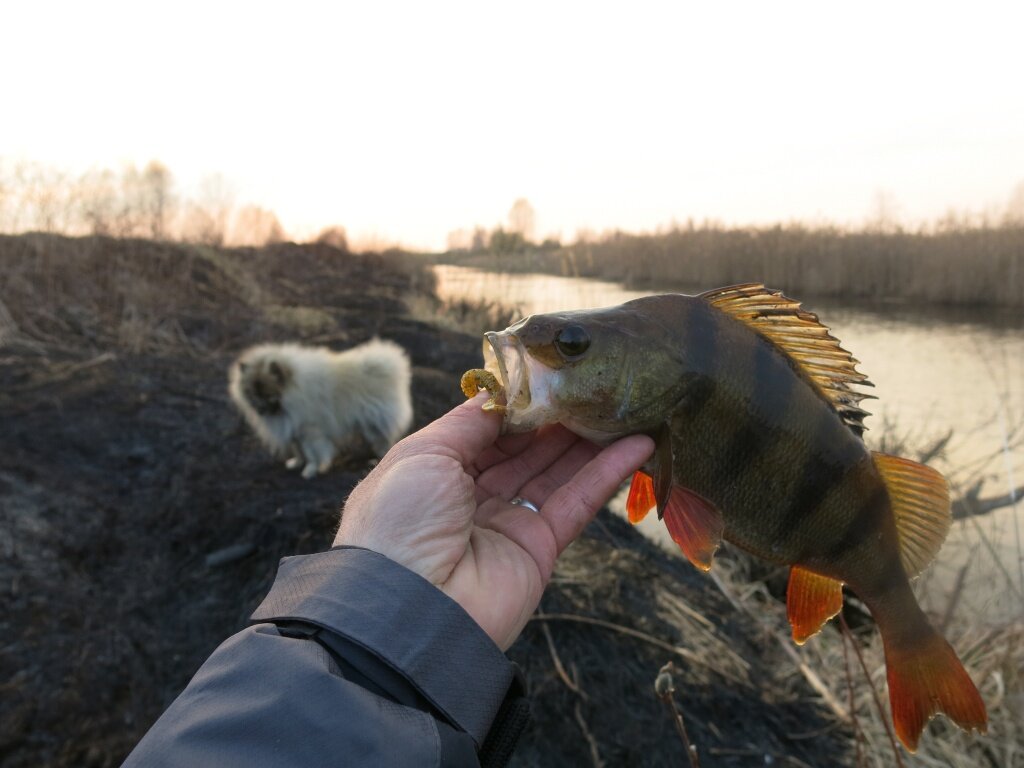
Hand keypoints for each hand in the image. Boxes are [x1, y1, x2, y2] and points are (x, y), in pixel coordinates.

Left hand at [335, 393, 654, 649]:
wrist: (408, 612)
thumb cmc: (400, 522)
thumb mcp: (423, 454)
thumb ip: (468, 422)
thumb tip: (504, 392)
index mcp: (434, 474)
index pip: (485, 430)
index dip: (519, 404)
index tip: (553, 373)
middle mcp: (471, 498)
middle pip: (525, 449)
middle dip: (559, 417)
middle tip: (597, 382)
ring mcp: (507, 525)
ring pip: (556, 472)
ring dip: (590, 440)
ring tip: (624, 403)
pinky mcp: (540, 550)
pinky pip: (577, 503)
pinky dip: (608, 474)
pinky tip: (638, 444)